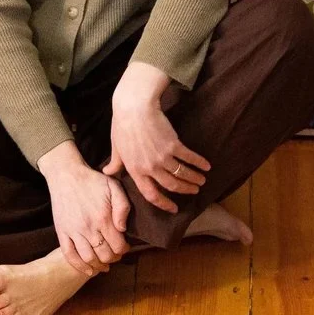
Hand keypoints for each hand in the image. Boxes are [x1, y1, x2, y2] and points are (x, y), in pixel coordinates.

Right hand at [37, 142, 129, 276]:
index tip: (125, 247)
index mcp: (103, 218)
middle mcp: (88, 228)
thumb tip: (122, 229)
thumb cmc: (92, 181)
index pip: (118, 246)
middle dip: (114, 258)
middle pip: (105, 255)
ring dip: (99, 265)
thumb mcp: (114, 186)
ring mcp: (73, 231)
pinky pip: (69, 255)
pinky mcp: (62, 232)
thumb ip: (123, 207)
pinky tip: (88, 270)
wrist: (66, 175)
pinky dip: (80, 266)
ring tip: (105, 263)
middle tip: (116, 254)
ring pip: (89, 258)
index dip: (124, 250)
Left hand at [105, 91, 209, 213]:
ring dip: (194, 179)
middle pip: (171, 186)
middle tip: (194, 191)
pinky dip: (199, 163)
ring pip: (182, 174)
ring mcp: (163, 157)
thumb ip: (116, 162)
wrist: (134, 106)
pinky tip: (206, 166)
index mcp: (135, 171)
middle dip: (185, 190)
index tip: (174, 208)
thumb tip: (108, 172)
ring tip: (202, 181)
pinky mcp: (173, 144)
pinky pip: (189, 158)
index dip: (164, 204)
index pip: (151, 195)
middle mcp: (150, 168)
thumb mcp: (116, 147)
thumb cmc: (122, 124)